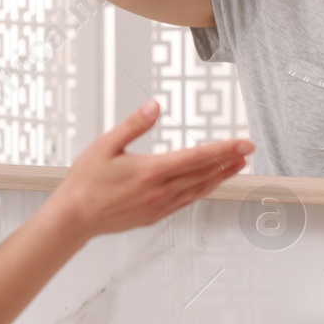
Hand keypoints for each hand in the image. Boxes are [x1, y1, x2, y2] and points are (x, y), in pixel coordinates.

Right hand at [46, 100, 251, 240]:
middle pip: (203, 174)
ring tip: (238, 166)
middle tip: (249, 149)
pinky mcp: (155, 215)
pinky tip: (209, 185)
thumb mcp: (105, 145)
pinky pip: (186, 201)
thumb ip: (134, 124)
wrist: (74, 218)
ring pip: (199, 190)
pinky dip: (203, 191)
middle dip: (229, 160)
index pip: (196, 158)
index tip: (243, 142)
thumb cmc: (85, 182)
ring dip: (221, 177)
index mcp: (151, 172)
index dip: (223, 149)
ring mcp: (159, 206)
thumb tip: (155, 105)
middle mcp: (160, 191)